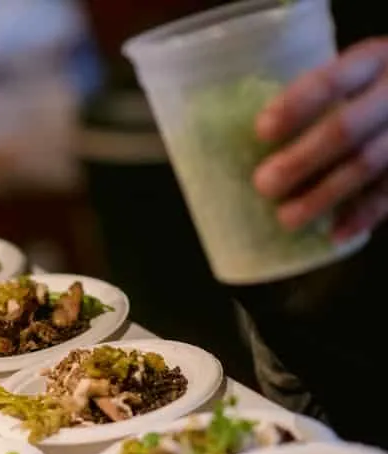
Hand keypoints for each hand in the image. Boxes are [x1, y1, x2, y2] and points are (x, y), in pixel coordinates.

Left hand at [254, 38, 387, 239]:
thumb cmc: (368, 89)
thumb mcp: (352, 75)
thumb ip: (316, 98)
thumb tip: (240, 137)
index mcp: (373, 61)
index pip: (332, 81)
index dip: (295, 105)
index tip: (261, 131)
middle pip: (347, 127)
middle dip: (303, 159)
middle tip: (264, 185)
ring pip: (369, 163)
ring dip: (325, 194)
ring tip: (287, 218)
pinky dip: (364, 214)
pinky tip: (335, 234)